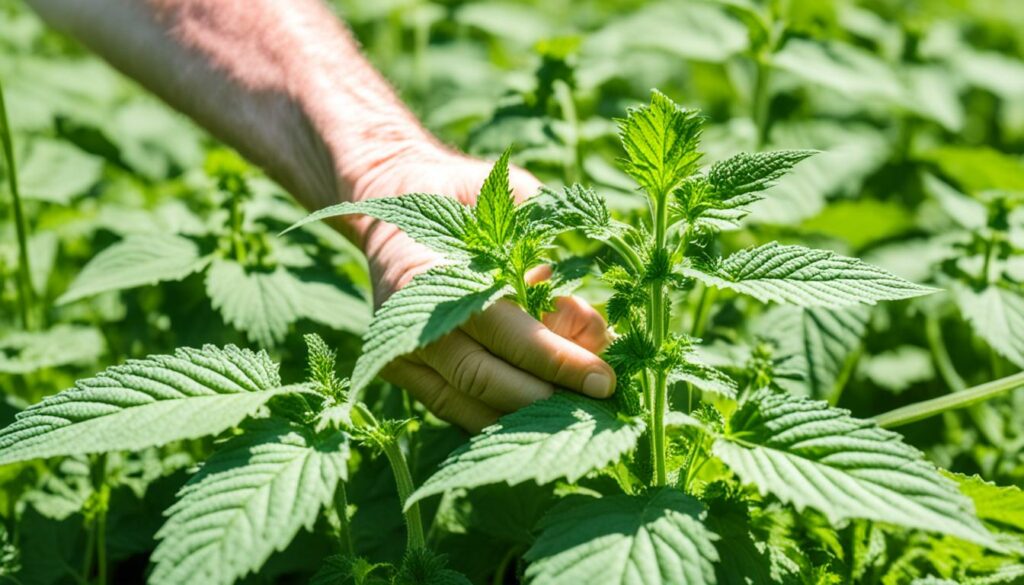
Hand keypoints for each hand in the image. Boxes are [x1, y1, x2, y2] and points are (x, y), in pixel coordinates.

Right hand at [348, 144, 615, 431]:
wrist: (390, 197)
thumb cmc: (467, 200)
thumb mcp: (514, 212)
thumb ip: (551, 271)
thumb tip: (593, 331)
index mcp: (439, 275)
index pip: (506, 332)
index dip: (558, 360)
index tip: (605, 377)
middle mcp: (413, 320)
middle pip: (485, 380)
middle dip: (550, 399)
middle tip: (600, 408)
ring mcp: (399, 350)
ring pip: (467, 406)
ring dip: (526, 419)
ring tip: (577, 418)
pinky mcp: (398, 372)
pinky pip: (453, 409)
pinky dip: (497, 418)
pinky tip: (537, 419)